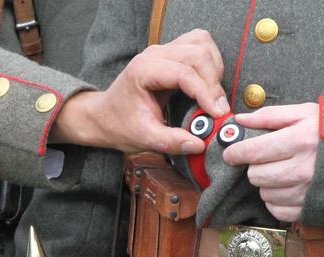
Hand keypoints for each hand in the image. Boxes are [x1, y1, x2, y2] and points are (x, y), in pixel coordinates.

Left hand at [50, 29, 228, 154]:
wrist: (104, 116)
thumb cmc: (120, 125)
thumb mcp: (143, 138)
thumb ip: (170, 142)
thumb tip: (198, 144)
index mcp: (143, 70)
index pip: (183, 73)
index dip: (205, 92)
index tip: (217, 113)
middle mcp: (154, 54)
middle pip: (197, 53)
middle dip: (213, 82)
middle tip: (218, 110)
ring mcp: (163, 50)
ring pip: (201, 44)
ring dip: (214, 68)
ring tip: (213, 97)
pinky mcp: (171, 53)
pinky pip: (199, 45)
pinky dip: (210, 62)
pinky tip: (208, 84)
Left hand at [222, 103, 318, 221]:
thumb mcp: (306, 113)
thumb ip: (271, 116)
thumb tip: (239, 121)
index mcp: (300, 141)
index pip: (253, 151)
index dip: (235, 153)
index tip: (231, 154)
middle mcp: (302, 169)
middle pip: (255, 175)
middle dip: (256, 166)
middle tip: (269, 159)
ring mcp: (306, 192)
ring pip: (264, 193)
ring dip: (268, 183)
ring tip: (284, 172)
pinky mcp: (309, 210)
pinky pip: (277, 210)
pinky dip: (277, 200)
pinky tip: (289, 187)